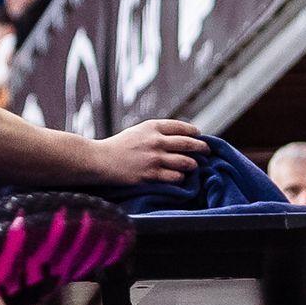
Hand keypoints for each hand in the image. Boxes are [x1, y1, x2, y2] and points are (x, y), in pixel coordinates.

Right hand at [91, 117, 205, 189]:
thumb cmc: (118, 146)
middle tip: (206, 152)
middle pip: (189, 144)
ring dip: (193, 165)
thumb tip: (182, 137)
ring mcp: (153, 158)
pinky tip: (179, 177)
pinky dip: (180, 178)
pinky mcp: (150, 175)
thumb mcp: (138, 131)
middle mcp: (155, 141)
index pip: (182, 127)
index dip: (194, 132)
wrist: (99, 160)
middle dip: (202, 148)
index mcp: (152, 127)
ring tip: (193, 166)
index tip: (198, 136)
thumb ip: (157, 132)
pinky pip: (175, 177)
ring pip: (186, 162)